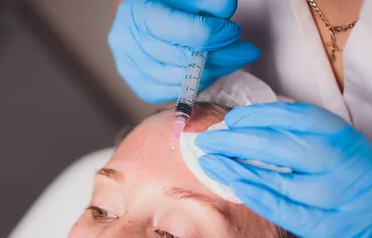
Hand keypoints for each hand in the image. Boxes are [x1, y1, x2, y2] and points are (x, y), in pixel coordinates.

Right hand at [108, 0, 259, 102]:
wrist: (145, 12)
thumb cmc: (170, 3)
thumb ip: (209, 1)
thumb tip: (227, 11)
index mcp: (138, 12)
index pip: (186, 34)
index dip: (215, 35)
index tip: (233, 31)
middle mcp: (127, 42)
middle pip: (183, 60)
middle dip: (219, 57)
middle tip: (244, 52)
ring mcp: (129, 67)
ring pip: (178, 81)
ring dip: (211, 73)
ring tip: (229, 60)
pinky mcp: (138, 84)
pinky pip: (170, 94)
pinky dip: (193, 86)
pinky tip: (206, 72)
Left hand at [195, 101, 371, 237]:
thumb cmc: (351, 197)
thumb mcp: (337, 161)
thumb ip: (302, 145)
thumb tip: (245, 130)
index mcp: (351, 141)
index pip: (300, 118)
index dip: (261, 116)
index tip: (231, 120)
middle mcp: (353, 165)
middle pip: (286, 146)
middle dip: (239, 140)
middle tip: (207, 140)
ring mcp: (348, 199)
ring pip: (283, 180)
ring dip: (239, 169)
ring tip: (210, 163)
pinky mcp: (339, 231)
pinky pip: (288, 211)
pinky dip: (256, 197)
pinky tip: (233, 187)